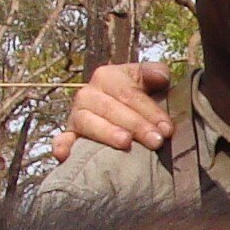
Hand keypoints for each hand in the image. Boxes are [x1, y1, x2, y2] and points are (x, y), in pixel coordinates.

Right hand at [52, 60, 173, 160]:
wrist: (115, 106)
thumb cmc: (135, 94)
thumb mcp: (145, 79)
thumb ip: (154, 73)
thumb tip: (161, 77)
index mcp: (107, 76)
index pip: (130, 94)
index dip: (150, 111)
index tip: (167, 129)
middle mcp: (88, 93)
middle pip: (111, 108)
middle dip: (136, 125)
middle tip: (156, 141)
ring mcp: (76, 114)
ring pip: (89, 122)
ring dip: (107, 133)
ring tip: (125, 143)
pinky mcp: (69, 133)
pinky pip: (62, 139)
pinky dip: (62, 146)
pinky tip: (64, 156)